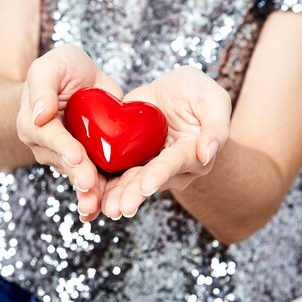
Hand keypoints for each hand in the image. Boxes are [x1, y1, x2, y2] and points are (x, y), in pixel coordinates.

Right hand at [16, 44, 121, 216]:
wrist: (78, 80)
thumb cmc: (61, 70)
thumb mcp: (50, 66)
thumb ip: (43, 86)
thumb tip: (40, 114)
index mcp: (34, 124)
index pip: (49, 136)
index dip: (63, 146)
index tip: (76, 155)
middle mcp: (47, 146)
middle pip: (64, 163)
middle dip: (78, 174)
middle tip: (89, 184)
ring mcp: (66, 158)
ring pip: (78, 177)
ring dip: (88, 193)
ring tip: (97, 206)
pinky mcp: (87, 163)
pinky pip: (93, 182)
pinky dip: (98, 197)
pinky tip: (104, 211)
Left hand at [101, 66, 231, 218]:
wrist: (173, 93)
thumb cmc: (199, 94)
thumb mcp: (213, 100)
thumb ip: (216, 125)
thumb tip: (208, 153)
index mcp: (192, 155)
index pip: (174, 164)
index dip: (159, 174)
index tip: (146, 186)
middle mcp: (170, 168)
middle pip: (148, 181)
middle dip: (131, 195)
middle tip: (117, 209)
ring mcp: (147, 166)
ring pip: (128, 183)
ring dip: (113, 196)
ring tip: (99, 208)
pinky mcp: (128, 160)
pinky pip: (113, 174)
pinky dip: (99, 185)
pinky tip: (86, 199)